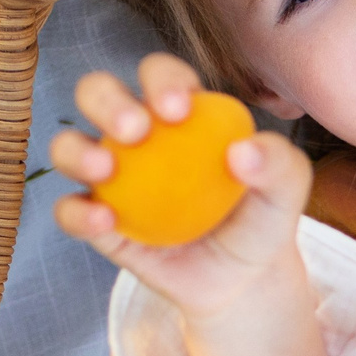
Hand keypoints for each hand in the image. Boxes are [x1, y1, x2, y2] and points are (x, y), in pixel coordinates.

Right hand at [51, 53, 332, 355]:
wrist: (243, 280)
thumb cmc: (262, 219)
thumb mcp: (286, 190)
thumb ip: (279, 163)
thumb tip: (243, 151)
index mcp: (181, 112)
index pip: (160, 75)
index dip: (162, 80)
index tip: (178, 109)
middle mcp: (137, 135)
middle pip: (98, 92)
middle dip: (105, 100)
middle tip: (135, 129)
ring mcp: (111, 178)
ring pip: (68, 145)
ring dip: (76, 150)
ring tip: (104, 169)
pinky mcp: (97, 221)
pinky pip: (70, 210)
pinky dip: (77, 212)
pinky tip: (105, 222)